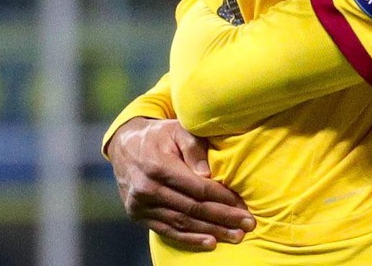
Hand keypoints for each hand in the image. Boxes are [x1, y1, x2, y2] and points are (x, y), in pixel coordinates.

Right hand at [108, 117, 254, 249]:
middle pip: (193, 208)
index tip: (243, 205)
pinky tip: (210, 242)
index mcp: (158, 165)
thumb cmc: (159, 135)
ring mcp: (140, 205)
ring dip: (211, 231)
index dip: (222, 198)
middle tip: (248, 225)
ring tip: (235, 236)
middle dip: (223, 218)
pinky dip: (190, 239)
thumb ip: (194, 147)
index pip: (197, 188)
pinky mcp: (138, 215)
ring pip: (182, 223)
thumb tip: (208, 173)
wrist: (124, 145)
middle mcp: (147, 188)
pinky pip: (167, 231)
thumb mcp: (178, 129)